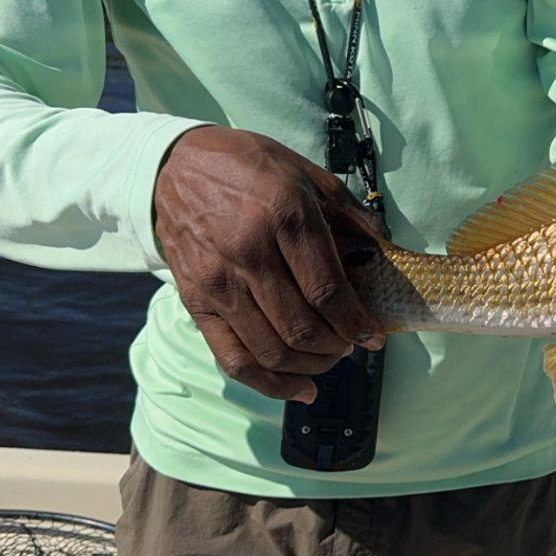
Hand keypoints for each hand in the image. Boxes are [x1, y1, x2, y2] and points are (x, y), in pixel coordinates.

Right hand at [153, 126, 386, 402]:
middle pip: (301, 327)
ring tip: (329, 358)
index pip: (326, 290)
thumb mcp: (306, 173)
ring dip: (310, 365)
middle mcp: (249, 252)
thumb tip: (383, 250)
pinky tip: (298, 389)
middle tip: (352, 344)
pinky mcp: (195, 301)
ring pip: (270, 349)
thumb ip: (348, 213)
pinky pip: (232, 358)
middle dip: (337, 347)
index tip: (374, 337)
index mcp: (284, 217)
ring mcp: (218, 281)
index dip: (356, 322)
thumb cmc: (248, 166)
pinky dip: (269, 383)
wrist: (172, 166)